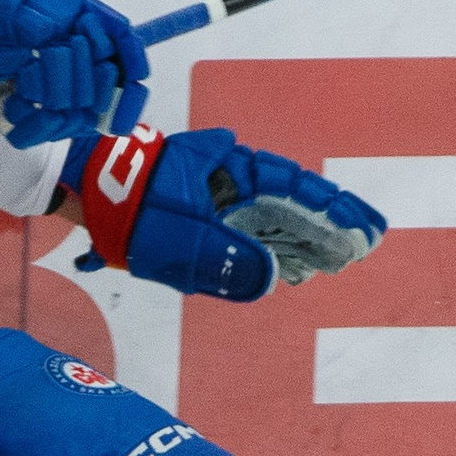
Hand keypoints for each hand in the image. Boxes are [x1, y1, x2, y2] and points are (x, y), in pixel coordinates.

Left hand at [68, 126, 385, 300]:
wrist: (87, 189)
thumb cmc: (131, 210)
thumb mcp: (180, 241)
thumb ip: (229, 261)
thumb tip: (275, 280)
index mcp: (235, 174)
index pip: (300, 191)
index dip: (337, 212)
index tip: (368, 231)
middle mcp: (234, 181)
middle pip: (293, 203)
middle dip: (329, 226)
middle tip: (364, 248)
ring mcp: (219, 196)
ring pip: (274, 217)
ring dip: (304, 241)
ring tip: (334, 265)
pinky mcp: (204, 215)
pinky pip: (248, 229)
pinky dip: (272, 248)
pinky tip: (289, 270)